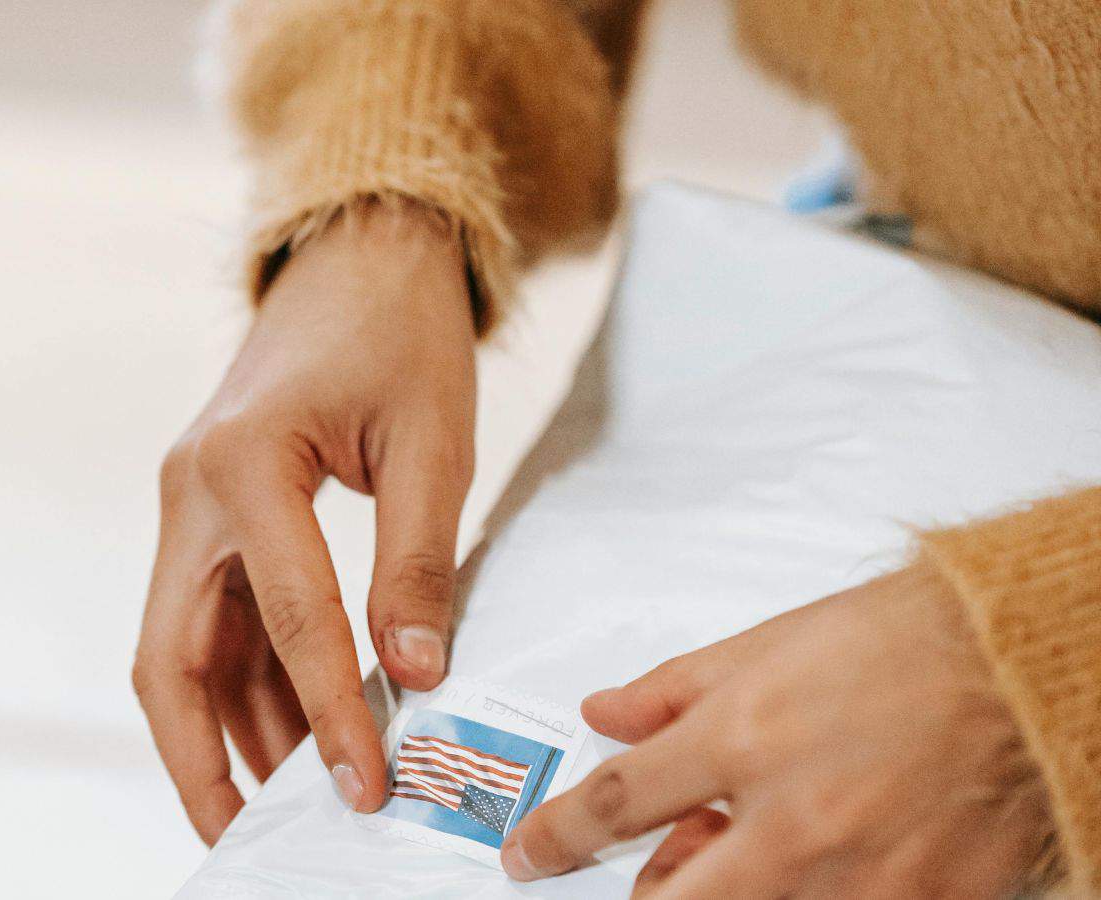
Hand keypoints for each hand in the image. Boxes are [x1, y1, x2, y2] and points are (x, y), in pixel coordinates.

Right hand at [134, 201, 477, 843]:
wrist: (360, 251)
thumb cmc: (400, 330)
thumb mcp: (433, 443)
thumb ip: (420, 565)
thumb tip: (415, 676)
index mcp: (243, 463)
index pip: (288, 620)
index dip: (331, 712)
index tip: (368, 787)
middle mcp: (191, 490)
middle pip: (172, 658)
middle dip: (203, 760)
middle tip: (243, 840)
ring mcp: (191, 502)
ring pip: (187, 647)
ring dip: (230, 727)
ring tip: (288, 800)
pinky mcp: (212, 510)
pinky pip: (217, 616)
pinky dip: (250, 678)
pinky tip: (296, 727)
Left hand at [501, 564, 1051, 896]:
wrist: (1021, 663)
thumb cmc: (901, 641)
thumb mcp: (764, 646)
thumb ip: (672, 690)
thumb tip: (604, 712)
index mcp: (744, 738)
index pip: (615, 804)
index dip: (555, 837)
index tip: (528, 855)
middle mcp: (794, 819)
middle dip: (643, 895)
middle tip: (649, 873)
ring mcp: (861, 876)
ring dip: (729, 895)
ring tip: (756, 851)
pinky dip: (811, 899)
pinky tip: (822, 863)